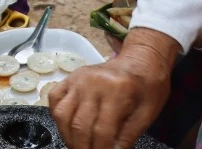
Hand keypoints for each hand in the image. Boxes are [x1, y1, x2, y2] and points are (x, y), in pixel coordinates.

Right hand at [50, 29, 176, 148]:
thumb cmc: (146, 88)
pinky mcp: (70, 78)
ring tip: (78, 146)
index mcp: (117, 91)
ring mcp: (78, 79)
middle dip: (83, 148)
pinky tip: (68, 129)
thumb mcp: (146, 114)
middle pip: (80, 125)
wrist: (140, 62)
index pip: (103, 131)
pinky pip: (54, 99)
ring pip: (63, 114)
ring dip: (68, 137)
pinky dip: (57, 117)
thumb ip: (128, 136)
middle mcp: (92, 83)